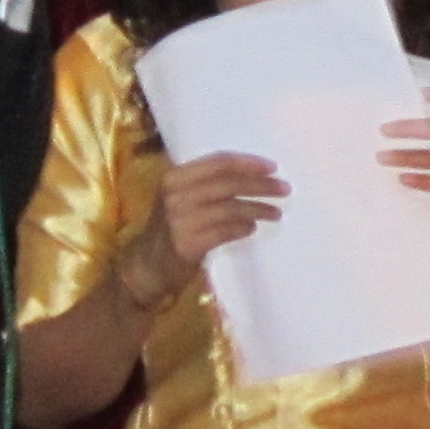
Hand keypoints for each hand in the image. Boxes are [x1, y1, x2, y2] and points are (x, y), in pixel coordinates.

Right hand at [119, 152, 282, 311]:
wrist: (145, 265)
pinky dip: (242, 228)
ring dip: (258, 209)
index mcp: (175, 177)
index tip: (272, 168)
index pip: (219, 162)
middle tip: (284, 189)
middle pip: (228, 183)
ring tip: (275, 212)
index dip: (248, 163)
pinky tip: (252, 227)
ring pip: (230, 208)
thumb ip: (206, 184)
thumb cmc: (170, 228)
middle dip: (260, 185)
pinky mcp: (187, 244)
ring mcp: (179, 220)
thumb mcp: (179, 198)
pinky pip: (224, 231)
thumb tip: (253, 174)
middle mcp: (175, 195)